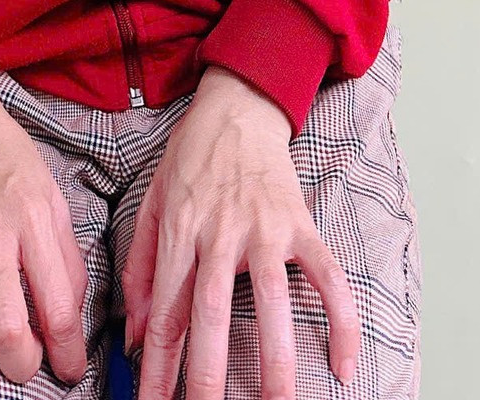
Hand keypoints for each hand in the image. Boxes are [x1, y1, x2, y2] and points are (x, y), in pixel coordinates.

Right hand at [0, 31, 89, 386]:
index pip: (58, 308)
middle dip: (22, 365)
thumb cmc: (9, 160)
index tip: (70, 369)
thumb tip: (73, 314)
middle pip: (8, 327)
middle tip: (26, 364)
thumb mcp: (53, 198)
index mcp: (33, 222)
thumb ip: (66, 256)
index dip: (68, 353)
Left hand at [121, 66, 360, 399]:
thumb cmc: (192, 157)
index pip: (166, 312)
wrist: (238, 106)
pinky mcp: (302, 224)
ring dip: (275, 357)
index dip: (158, 367)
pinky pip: (328, 277)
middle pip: (212, 312)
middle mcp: (221, 231)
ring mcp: (266, 228)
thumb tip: (136, 334)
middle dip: (207, 374)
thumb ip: (142, 268)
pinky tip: (343, 365)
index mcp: (181, 230)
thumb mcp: (153, 202)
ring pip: (271, 299)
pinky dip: (341, 320)